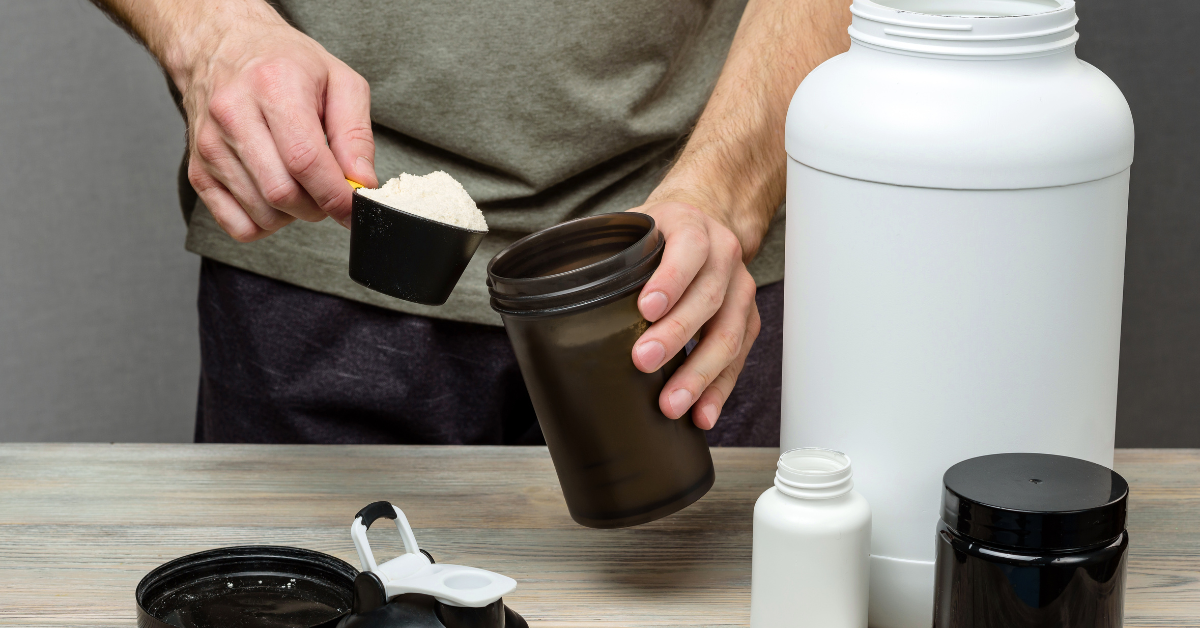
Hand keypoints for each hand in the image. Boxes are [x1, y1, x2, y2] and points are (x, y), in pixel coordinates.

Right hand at [172, 5, 376, 240]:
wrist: (220, 46)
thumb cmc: (284, 63)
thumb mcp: (339, 81)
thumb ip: (356, 134)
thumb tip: (362, 183)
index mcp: (273, 86)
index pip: (305, 160)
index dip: (337, 195)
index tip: (355, 207)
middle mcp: (233, 115)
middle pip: (282, 193)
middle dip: (318, 207)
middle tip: (330, 190)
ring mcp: (209, 147)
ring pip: (263, 214)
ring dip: (294, 215)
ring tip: (302, 185)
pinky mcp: (198, 171)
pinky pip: (238, 225)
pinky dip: (266, 223)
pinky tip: (275, 197)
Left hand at [630, 202, 761, 429]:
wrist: (706, 220)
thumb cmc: (661, 232)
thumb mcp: (635, 228)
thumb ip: (609, 252)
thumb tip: (559, 291)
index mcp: (692, 227)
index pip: (687, 250)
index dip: (670, 280)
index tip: (646, 309)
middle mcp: (722, 256)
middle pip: (707, 298)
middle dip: (675, 335)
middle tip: (644, 360)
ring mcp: (740, 289)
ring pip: (727, 334)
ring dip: (699, 374)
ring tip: (672, 403)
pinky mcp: (747, 318)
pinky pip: (738, 358)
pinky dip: (719, 389)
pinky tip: (701, 413)